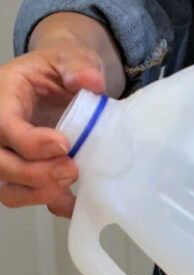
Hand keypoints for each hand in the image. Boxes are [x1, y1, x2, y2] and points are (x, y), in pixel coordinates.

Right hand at [0, 40, 105, 216]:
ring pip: (8, 190)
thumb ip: (77, 66)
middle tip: (72, 168)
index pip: (3, 126)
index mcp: (2, 97)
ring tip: (71, 181)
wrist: (61, 83)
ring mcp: (7, 156)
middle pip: (0, 164)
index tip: (64, 145)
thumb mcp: (68, 57)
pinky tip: (74, 201)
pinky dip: (52, 204)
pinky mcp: (23, 176)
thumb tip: (90, 81)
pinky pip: (29, 199)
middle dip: (36, 174)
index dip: (31, 143)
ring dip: (40, 194)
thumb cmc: (59, 70)